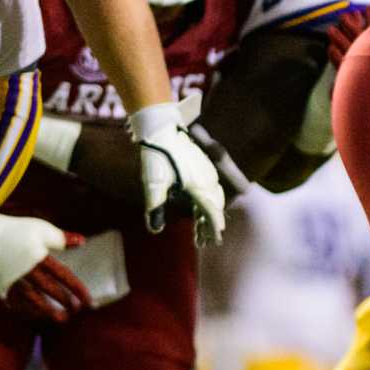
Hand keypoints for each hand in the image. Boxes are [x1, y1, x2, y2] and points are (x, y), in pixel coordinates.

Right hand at [0, 212, 89, 320]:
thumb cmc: (13, 229)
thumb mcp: (41, 229)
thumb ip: (62, 238)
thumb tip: (83, 241)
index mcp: (38, 257)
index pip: (63, 275)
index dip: (78, 289)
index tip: (89, 301)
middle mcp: (25, 271)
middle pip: (49, 289)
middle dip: (65, 301)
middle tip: (77, 310)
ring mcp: (10, 280)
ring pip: (32, 299)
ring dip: (48, 310)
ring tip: (61, 319)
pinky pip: (15, 302)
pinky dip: (27, 309)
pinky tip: (37, 314)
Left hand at [130, 100, 227, 243]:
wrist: (162, 129)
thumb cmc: (158, 157)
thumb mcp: (153, 184)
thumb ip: (155, 207)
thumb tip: (155, 229)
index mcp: (200, 187)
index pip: (212, 211)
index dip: (214, 227)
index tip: (215, 240)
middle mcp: (208, 180)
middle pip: (216, 206)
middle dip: (212, 223)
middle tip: (207, 239)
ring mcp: (207, 172)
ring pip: (215, 196)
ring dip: (211, 211)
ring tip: (203, 225)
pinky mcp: (203, 166)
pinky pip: (212, 187)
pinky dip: (210, 200)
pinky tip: (200, 204)